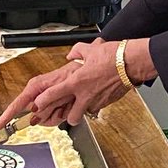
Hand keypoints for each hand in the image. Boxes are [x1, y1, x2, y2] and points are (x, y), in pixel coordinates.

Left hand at [0, 38, 131, 128]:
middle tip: (66, 112)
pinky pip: (99, 106)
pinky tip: (100, 94)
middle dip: (67, 117)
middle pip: (71, 117)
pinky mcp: (109, 102)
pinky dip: (97, 103)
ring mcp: (98, 100)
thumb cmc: (113, 56)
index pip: (52, 95)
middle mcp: (85, 94)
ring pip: (86, 113)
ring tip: (84, 103)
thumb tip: (72, 54)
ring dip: (83, 111)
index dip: (41, 103)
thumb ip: (77, 51)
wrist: (132, 62)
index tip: (35, 106)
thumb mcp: (90, 50)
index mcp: (76, 82)